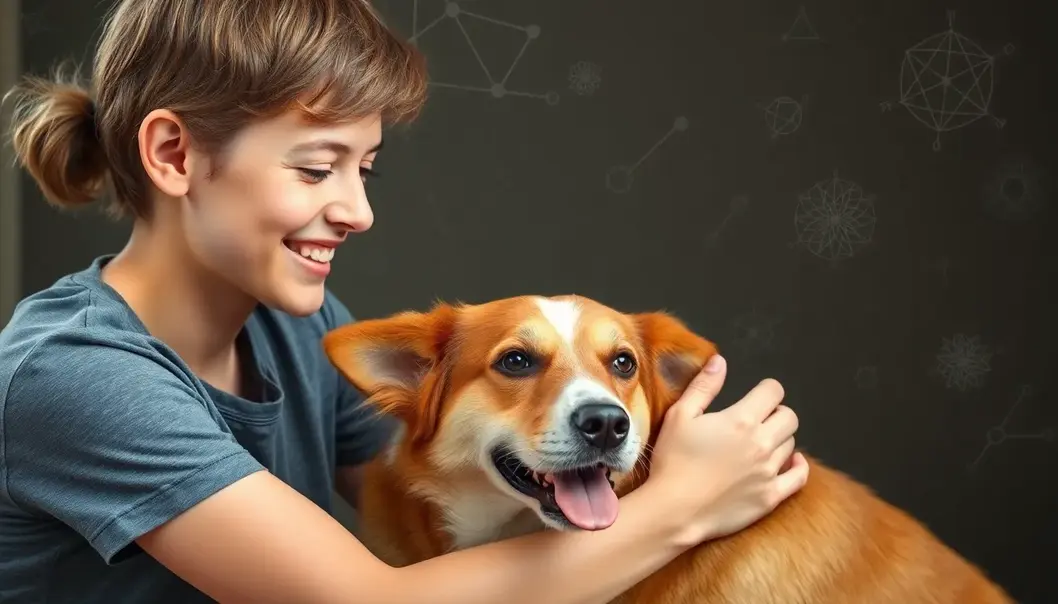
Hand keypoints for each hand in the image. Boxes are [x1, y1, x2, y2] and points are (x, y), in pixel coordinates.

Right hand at [646, 354, 808, 545]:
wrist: (674, 510)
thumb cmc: (673, 460)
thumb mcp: (680, 416)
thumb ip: (704, 386)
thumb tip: (721, 361)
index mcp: (741, 419)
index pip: (773, 391)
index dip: (766, 390)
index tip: (756, 396)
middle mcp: (762, 443)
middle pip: (788, 416)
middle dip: (776, 412)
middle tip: (758, 420)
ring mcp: (770, 471)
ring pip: (791, 444)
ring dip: (779, 439)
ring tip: (758, 445)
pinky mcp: (771, 496)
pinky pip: (799, 477)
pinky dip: (798, 466)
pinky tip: (790, 462)